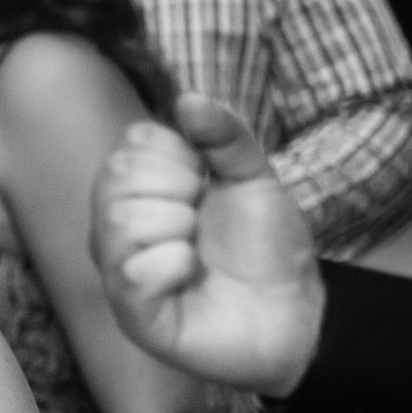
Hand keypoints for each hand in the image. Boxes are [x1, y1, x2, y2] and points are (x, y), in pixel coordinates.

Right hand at [91, 94, 323, 397]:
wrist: (295, 312)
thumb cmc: (266, 249)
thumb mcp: (254, 178)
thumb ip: (225, 136)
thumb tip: (188, 98)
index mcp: (139, 192)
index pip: (129, 145)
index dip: (177, 155)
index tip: (205, 182)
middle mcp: (116, 230)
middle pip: (116, 177)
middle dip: (179, 190)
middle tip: (202, 219)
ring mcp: (118, 272)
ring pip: (118, 223)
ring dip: (178, 229)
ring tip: (198, 251)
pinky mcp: (132, 314)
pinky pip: (133, 273)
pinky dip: (175, 267)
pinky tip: (192, 278)